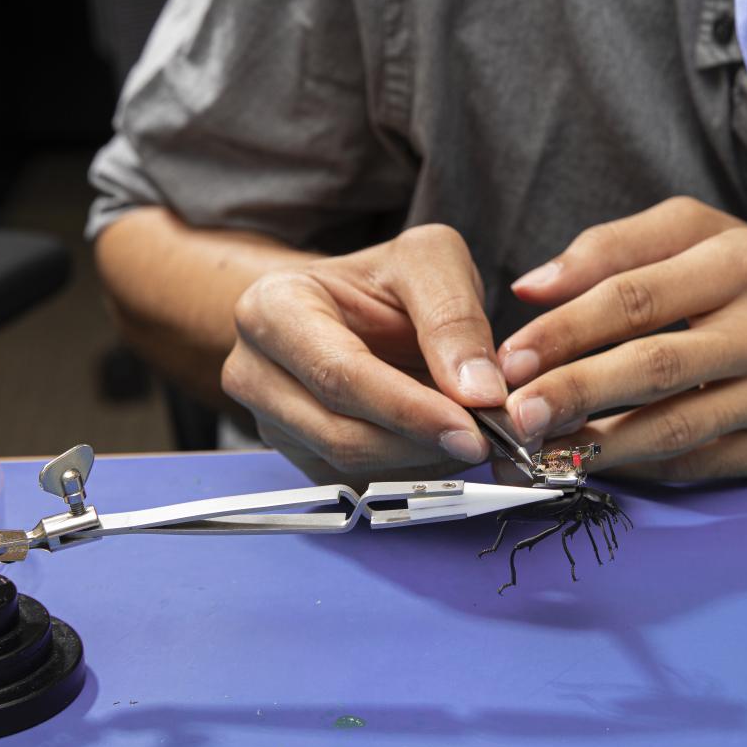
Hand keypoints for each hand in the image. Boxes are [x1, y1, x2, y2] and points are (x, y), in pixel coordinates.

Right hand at [222, 224, 505, 482]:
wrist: (352, 305)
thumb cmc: (382, 281)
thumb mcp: (428, 262)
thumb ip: (453, 317)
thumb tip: (477, 391)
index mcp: (272, 309)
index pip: (339, 375)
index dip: (408, 409)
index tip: (471, 426)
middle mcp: (256, 371)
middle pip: (340, 433)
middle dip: (423, 444)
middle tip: (490, 439)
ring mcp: (271, 422)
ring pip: (351, 467)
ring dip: (424, 463)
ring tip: (475, 435)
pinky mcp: (299, 457)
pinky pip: (359, 483)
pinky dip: (413, 474)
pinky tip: (444, 446)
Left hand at [495, 197, 746, 481]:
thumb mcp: (708, 236)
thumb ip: (616, 248)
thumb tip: (531, 286)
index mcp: (740, 262)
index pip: (634, 296)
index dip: (564, 329)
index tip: (509, 356)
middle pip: (653, 363)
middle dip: (574, 390)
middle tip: (514, 411)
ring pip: (676, 425)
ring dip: (600, 443)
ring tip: (543, 448)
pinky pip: (701, 462)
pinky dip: (644, 467)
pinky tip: (598, 464)